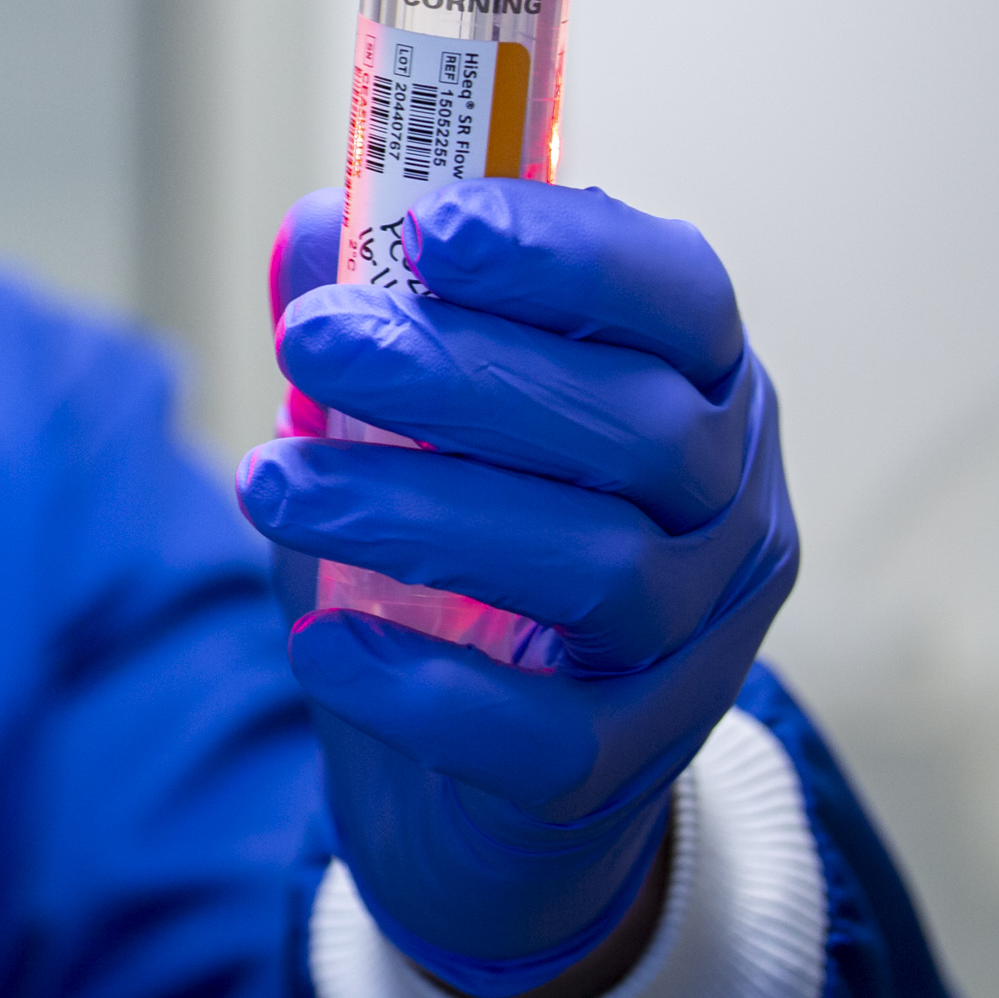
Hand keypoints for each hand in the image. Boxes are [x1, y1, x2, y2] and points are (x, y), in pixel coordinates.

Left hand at [235, 181, 796, 996]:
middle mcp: (729, 509)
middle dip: (457, 374)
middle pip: (638, 426)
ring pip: (597, 569)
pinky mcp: (628, 768)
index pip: (682, 295)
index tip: (435, 229)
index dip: (569, 253)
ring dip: (415, 513)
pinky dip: (424, 686)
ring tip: (269, 484)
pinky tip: (321, 644)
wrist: (473, 761)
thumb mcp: (409, 411)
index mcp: (696, 386)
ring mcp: (697, 645)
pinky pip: (549, 735)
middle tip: (309, 341)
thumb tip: (321, 229)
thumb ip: (375, 310)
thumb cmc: (455, 534)